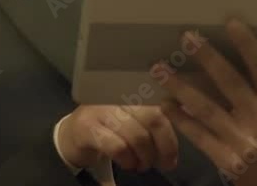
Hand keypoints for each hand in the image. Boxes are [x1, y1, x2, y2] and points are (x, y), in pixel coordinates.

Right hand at [56, 104, 179, 172]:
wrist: (70, 134)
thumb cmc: (109, 125)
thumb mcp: (133, 117)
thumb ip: (156, 116)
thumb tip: (187, 111)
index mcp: (135, 90)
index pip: (163, 108)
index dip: (171, 135)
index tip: (173, 158)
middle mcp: (119, 94)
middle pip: (154, 118)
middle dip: (163, 147)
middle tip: (162, 165)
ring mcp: (102, 108)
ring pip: (137, 135)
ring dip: (144, 157)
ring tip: (141, 166)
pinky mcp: (88, 126)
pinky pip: (116, 146)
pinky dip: (126, 160)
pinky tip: (127, 164)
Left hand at [154, 18, 256, 185]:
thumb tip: (239, 64)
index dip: (248, 46)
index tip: (231, 23)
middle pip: (231, 83)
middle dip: (207, 59)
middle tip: (186, 37)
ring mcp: (242, 142)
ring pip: (207, 109)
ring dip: (181, 87)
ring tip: (160, 69)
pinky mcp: (227, 161)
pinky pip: (199, 136)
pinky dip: (181, 120)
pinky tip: (165, 104)